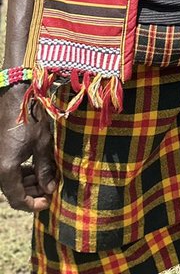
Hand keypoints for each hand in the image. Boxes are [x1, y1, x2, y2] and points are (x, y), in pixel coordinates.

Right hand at [0, 89, 55, 211]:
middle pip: (14, 192)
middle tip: (51, 188)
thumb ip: (45, 170)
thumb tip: (49, 189)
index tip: (49, 202)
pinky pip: (10, 170)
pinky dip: (23, 172)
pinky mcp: (1, 153)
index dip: (33, 205)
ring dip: (29, 183)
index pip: (18, 199)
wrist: (15, 97)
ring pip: (12, 182)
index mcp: (6, 170)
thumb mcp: (42, 145)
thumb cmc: (31, 119)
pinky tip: (37, 166)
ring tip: (47, 176)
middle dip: (33, 193)